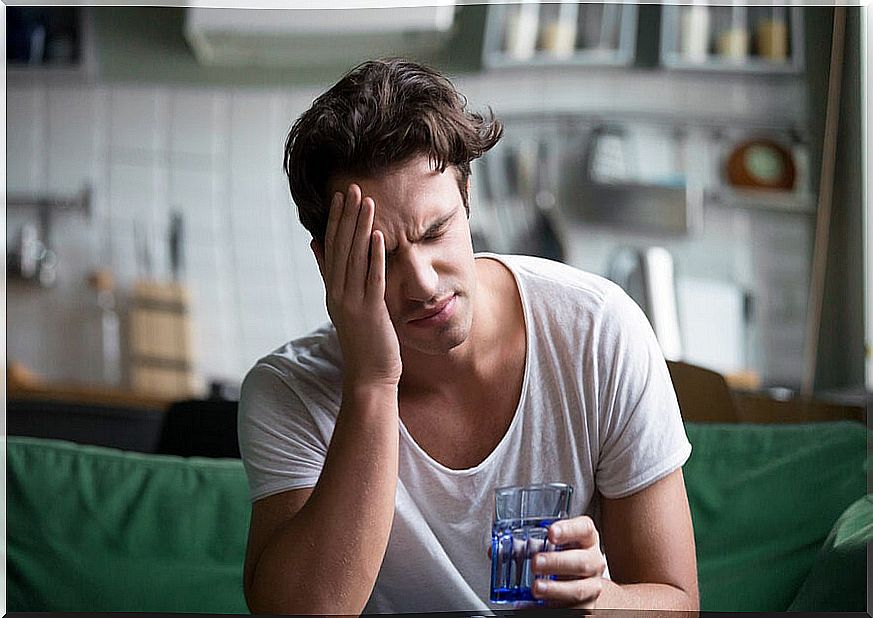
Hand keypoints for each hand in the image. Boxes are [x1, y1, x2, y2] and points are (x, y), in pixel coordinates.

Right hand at [311, 184, 401, 388]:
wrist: (369, 376)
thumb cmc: (362, 341)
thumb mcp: (343, 304)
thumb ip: (330, 274)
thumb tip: (316, 244)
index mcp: (332, 290)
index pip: (332, 248)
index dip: (336, 221)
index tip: (340, 196)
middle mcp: (338, 293)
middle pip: (341, 248)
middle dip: (347, 217)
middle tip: (352, 188)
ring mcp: (352, 302)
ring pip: (355, 259)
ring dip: (361, 229)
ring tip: (366, 202)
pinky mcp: (370, 311)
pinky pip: (372, 279)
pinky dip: (374, 257)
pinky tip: (379, 236)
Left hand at [530, 516, 606, 608]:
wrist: (575, 584)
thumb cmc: (562, 558)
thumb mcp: (550, 546)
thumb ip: (531, 545)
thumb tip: (502, 549)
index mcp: (586, 540)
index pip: (584, 529)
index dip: (569, 530)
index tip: (551, 532)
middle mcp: (593, 562)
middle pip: (582, 561)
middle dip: (558, 562)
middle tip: (536, 562)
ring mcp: (591, 586)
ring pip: (579, 589)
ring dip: (556, 589)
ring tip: (536, 587)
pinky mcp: (585, 607)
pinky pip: (571, 610)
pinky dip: (550, 608)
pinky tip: (532, 607)